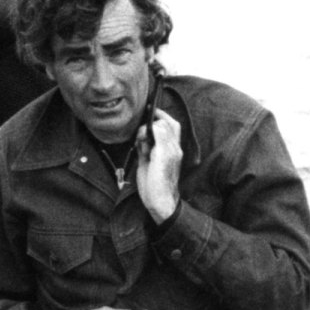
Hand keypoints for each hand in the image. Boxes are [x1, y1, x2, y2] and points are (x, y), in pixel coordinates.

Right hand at [136, 108, 182, 222]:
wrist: (157, 200)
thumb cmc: (162, 181)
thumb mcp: (163, 156)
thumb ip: (161, 137)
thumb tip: (156, 123)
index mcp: (173, 145)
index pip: (169, 124)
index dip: (161, 116)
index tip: (149, 109)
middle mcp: (166, 147)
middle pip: (159, 128)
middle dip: (149, 125)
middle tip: (142, 129)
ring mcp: (156, 154)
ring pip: (149, 137)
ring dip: (143, 135)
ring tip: (139, 141)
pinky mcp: (146, 160)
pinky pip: (142, 146)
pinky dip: (138, 143)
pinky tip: (137, 147)